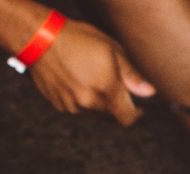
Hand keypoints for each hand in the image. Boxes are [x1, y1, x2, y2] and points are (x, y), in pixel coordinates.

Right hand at [29, 21, 155, 124]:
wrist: (40, 39)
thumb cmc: (79, 40)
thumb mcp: (112, 50)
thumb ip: (132, 76)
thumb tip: (149, 92)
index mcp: (107, 90)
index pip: (127, 118)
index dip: (136, 114)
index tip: (138, 107)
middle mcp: (89, 103)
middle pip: (111, 116)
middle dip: (116, 104)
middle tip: (111, 83)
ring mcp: (72, 106)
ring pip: (93, 113)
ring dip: (98, 102)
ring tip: (90, 77)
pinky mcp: (58, 104)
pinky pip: (77, 108)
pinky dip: (81, 99)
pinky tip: (76, 80)